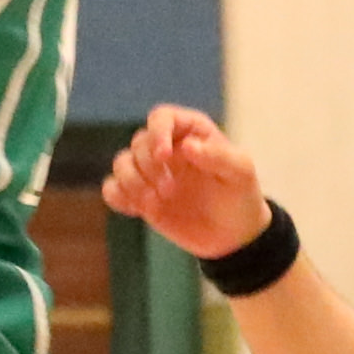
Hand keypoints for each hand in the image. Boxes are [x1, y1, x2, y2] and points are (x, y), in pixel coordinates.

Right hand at [100, 107, 271, 263]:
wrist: (234, 235)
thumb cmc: (240, 196)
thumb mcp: (240, 173)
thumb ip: (218, 156)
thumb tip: (185, 146)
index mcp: (191, 132)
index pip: (161, 117)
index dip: (157, 133)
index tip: (164, 156)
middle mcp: (167, 147)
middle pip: (139, 142)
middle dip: (149, 167)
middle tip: (170, 190)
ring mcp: (151, 172)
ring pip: (121, 163)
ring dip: (132, 182)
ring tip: (154, 203)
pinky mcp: (139, 196)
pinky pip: (112, 189)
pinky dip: (118, 197)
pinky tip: (138, 210)